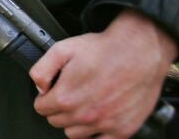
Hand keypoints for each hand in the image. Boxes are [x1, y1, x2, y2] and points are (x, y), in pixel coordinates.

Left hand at [30, 9, 177, 137]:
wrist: (140, 50)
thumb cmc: (104, 49)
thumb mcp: (63, 49)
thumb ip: (41, 70)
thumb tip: (38, 88)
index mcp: (66, 97)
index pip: (41, 108)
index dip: (45, 97)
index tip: (54, 91)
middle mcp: (84, 114)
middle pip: (56, 122)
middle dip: (59, 109)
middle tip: (71, 94)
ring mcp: (104, 124)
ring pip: (74, 134)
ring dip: (75, 122)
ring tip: (85, 104)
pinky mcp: (123, 129)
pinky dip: (97, 134)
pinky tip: (99, 119)